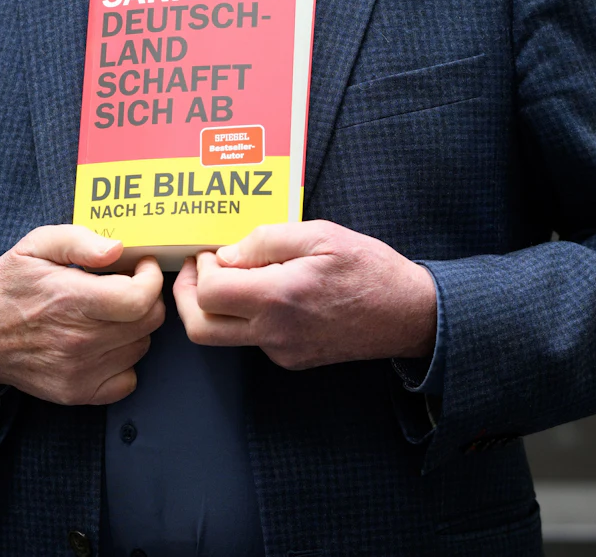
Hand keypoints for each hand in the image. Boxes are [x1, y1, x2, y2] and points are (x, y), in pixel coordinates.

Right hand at [0, 226, 164, 404]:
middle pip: (148, 322)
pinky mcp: (77, 392)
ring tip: (110, 313)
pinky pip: (128, 380)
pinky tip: (105, 342)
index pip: (140, 299)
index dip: (151, 279)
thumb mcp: (36, 245)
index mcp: (71, 299)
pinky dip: (124, 361)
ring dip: (135, 327)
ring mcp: (79, 371)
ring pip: (140, 347)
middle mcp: (78, 340)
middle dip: (146, 298)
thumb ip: (79, 240)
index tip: (142, 267)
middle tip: (127, 286)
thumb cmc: (10, 286)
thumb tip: (117, 249)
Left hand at [174, 220, 436, 369]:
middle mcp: (275, 333)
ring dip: (217, 306)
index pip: (208, 294)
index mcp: (280, 298)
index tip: (212, 251)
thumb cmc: (370, 269)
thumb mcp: (320, 235)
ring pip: (224, 337)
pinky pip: (253, 339)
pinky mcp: (293, 359)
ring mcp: (283, 352)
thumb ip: (267, 240)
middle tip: (198, 269)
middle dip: (187, 297)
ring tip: (236, 273)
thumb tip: (227, 254)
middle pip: (201, 329)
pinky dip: (248, 314)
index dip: (201, 269)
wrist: (409, 314)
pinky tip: (270, 288)